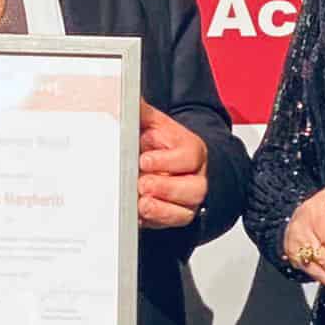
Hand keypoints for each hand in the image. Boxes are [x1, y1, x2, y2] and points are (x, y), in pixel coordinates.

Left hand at [136, 101, 208, 227]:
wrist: (169, 163)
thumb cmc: (163, 145)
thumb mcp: (153, 124)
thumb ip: (142, 113)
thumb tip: (128, 98)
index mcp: (193, 151)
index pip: (189, 157)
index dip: (167, 161)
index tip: (144, 160)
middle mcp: (196, 177)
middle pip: (194, 189)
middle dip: (165, 188)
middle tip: (142, 184)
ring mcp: (188, 200)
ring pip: (185, 211)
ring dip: (161, 209)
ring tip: (140, 202)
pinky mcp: (177, 216)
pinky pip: (171, 225)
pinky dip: (155, 221)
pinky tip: (139, 215)